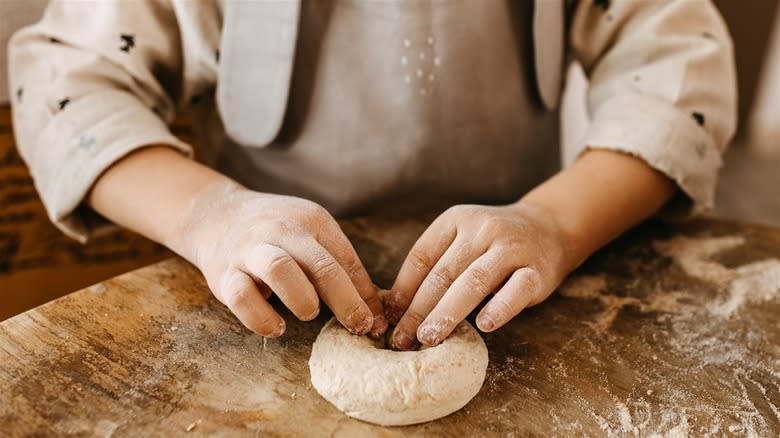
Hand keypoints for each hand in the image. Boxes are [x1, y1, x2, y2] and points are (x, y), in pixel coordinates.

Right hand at [169, 182, 386, 337]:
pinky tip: (276, 327)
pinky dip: (260, 317)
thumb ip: (344, 271)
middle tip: (357, 326)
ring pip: (279, 270)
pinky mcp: (224, 273)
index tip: (376, 323)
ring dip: (302, 299)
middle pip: (320, 264)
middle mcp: (282, 230)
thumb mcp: (313, 238)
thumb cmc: (277, 234)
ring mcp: (251, 250)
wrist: (217, 214)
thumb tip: (377, 315)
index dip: (365, 295)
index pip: (346, 258)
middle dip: (345, 300)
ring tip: (309, 313)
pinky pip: (241, 297)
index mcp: (312, 220)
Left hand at [385, 202, 569, 349]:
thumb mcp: (462, 239)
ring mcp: (511, 248)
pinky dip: (499, 308)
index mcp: (456, 220)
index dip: (403, 290)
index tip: (390, 318)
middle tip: (402, 338)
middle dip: (418, 310)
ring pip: (473, 282)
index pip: (422, 257)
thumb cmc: (492, 243)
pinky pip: (516, 290)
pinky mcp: (537, 270)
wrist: (549, 228)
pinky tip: (484, 326)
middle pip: (443, 274)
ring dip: (447, 313)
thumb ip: (436, 264)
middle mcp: (482, 229)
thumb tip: (396, 309)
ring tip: (428, 337)